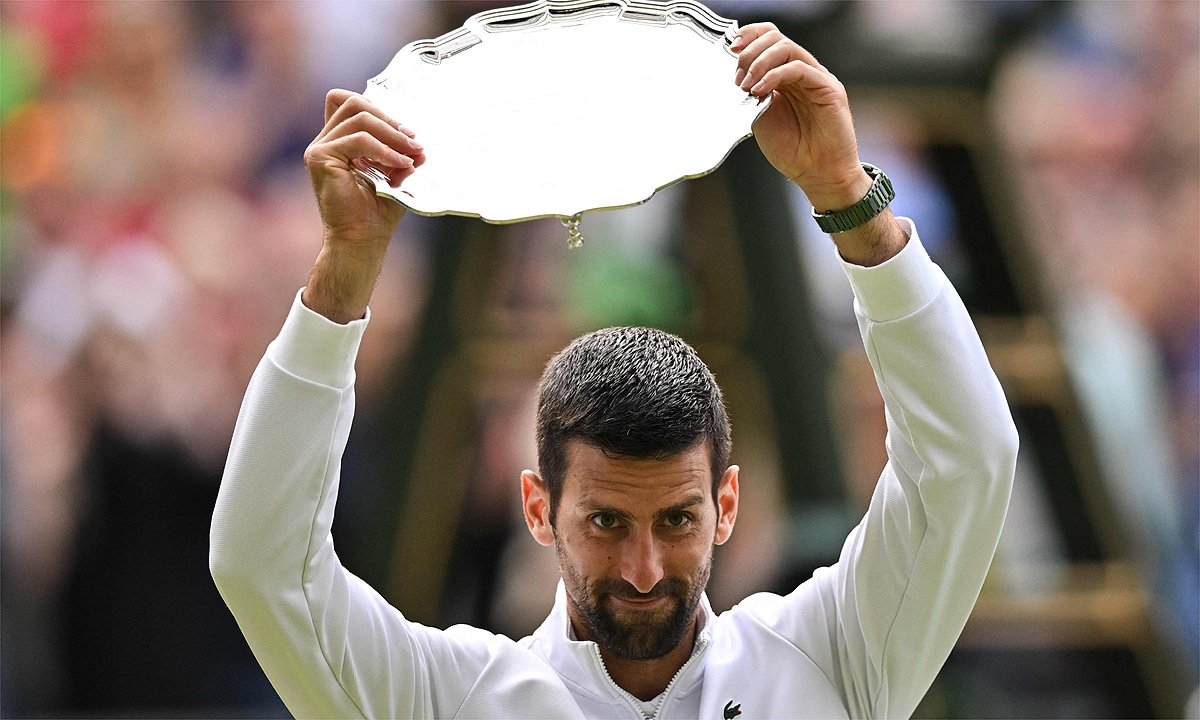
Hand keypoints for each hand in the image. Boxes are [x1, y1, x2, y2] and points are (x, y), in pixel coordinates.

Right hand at [301, 90, 425, 322]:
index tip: (408, 133)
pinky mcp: (320, 158)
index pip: (350, 103)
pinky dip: (385, 149)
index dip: (380, 108)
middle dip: (390, 119)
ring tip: (413, 153)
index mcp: (338, 142)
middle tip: (415, 141)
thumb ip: (402, 154)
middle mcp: (324, 142)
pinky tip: (401, 164)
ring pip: (359, 117)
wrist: (362, 241)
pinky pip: (359, 139)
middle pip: (354, 103)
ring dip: (392, 133)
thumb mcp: (395, 175)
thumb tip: (420, 144)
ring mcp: (318, 149)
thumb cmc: (377, 214)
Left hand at [732, 24, 868, 211]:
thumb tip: (734, 76)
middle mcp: (801, 72)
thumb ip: (751, 95)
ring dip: (759, 63)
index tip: (731, 51)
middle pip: (775, 38)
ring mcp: (816, 77)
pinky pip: (799, 68)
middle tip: (737, 75)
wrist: (818, 175)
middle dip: (750, 51)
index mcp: (785, 76)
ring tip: (746, 86)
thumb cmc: (792, 151)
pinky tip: (759, 91)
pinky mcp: (828, 87)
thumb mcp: (760, 118)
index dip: (748, 37)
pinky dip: (774, 75)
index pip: (768, 39)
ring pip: (786, 48)